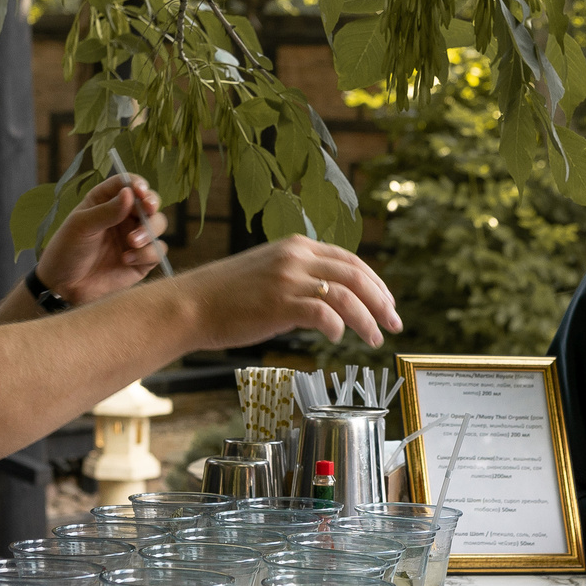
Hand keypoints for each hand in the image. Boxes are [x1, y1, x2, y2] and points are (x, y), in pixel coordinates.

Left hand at [35, 173, 168, 305]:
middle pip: (149, 202)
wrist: (64, 287)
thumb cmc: (67, 250)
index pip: (128, 184)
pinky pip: (158, 251)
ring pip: (158, 224)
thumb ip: (107, 211)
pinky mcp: (142, 260)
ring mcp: (135, 238)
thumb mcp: (82, 226)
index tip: (140, 191)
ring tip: (131, 242)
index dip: (138, 184)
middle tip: (148, 209)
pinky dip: (148, 253)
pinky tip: (127, 260)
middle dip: (151, 205)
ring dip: (150, 230)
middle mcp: (124, 216)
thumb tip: (130, 193)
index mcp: (106, 201)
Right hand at [178, 236, 400, 349]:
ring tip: (375, 339)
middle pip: (356, 276)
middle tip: (394, 323)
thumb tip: (331, 301)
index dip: (376, 283)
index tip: (388, 304)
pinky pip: (324, 313)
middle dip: (382, 302)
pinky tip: (338, 338)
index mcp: (297, 246)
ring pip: (346, 295)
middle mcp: (297, 256)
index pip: (350, 261)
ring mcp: (289, 278)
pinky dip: (338, 327)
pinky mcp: (280, 302)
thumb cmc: (227, 297)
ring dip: (367, 319)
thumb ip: (301, 278)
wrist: (191, 304)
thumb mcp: (270, 273)